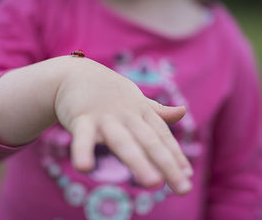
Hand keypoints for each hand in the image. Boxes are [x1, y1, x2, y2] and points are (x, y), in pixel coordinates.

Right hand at [55, 57, 192, 194]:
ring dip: (138, 161)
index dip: (175, 154)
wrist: (73, 72)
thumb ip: (157, 110)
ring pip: (123, 141)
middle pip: (149, 141)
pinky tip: (85, 168)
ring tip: (153, 184)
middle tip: (184, 189)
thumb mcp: (135, 98)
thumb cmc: (107, 90)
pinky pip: (82, 137)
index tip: (188, 174)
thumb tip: (183, 111)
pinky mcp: (81, 119)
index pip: (161, 134)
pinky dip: (83, 151)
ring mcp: (105, 117)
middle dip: (167, 164)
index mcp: (140, 109)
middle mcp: (127, 114)